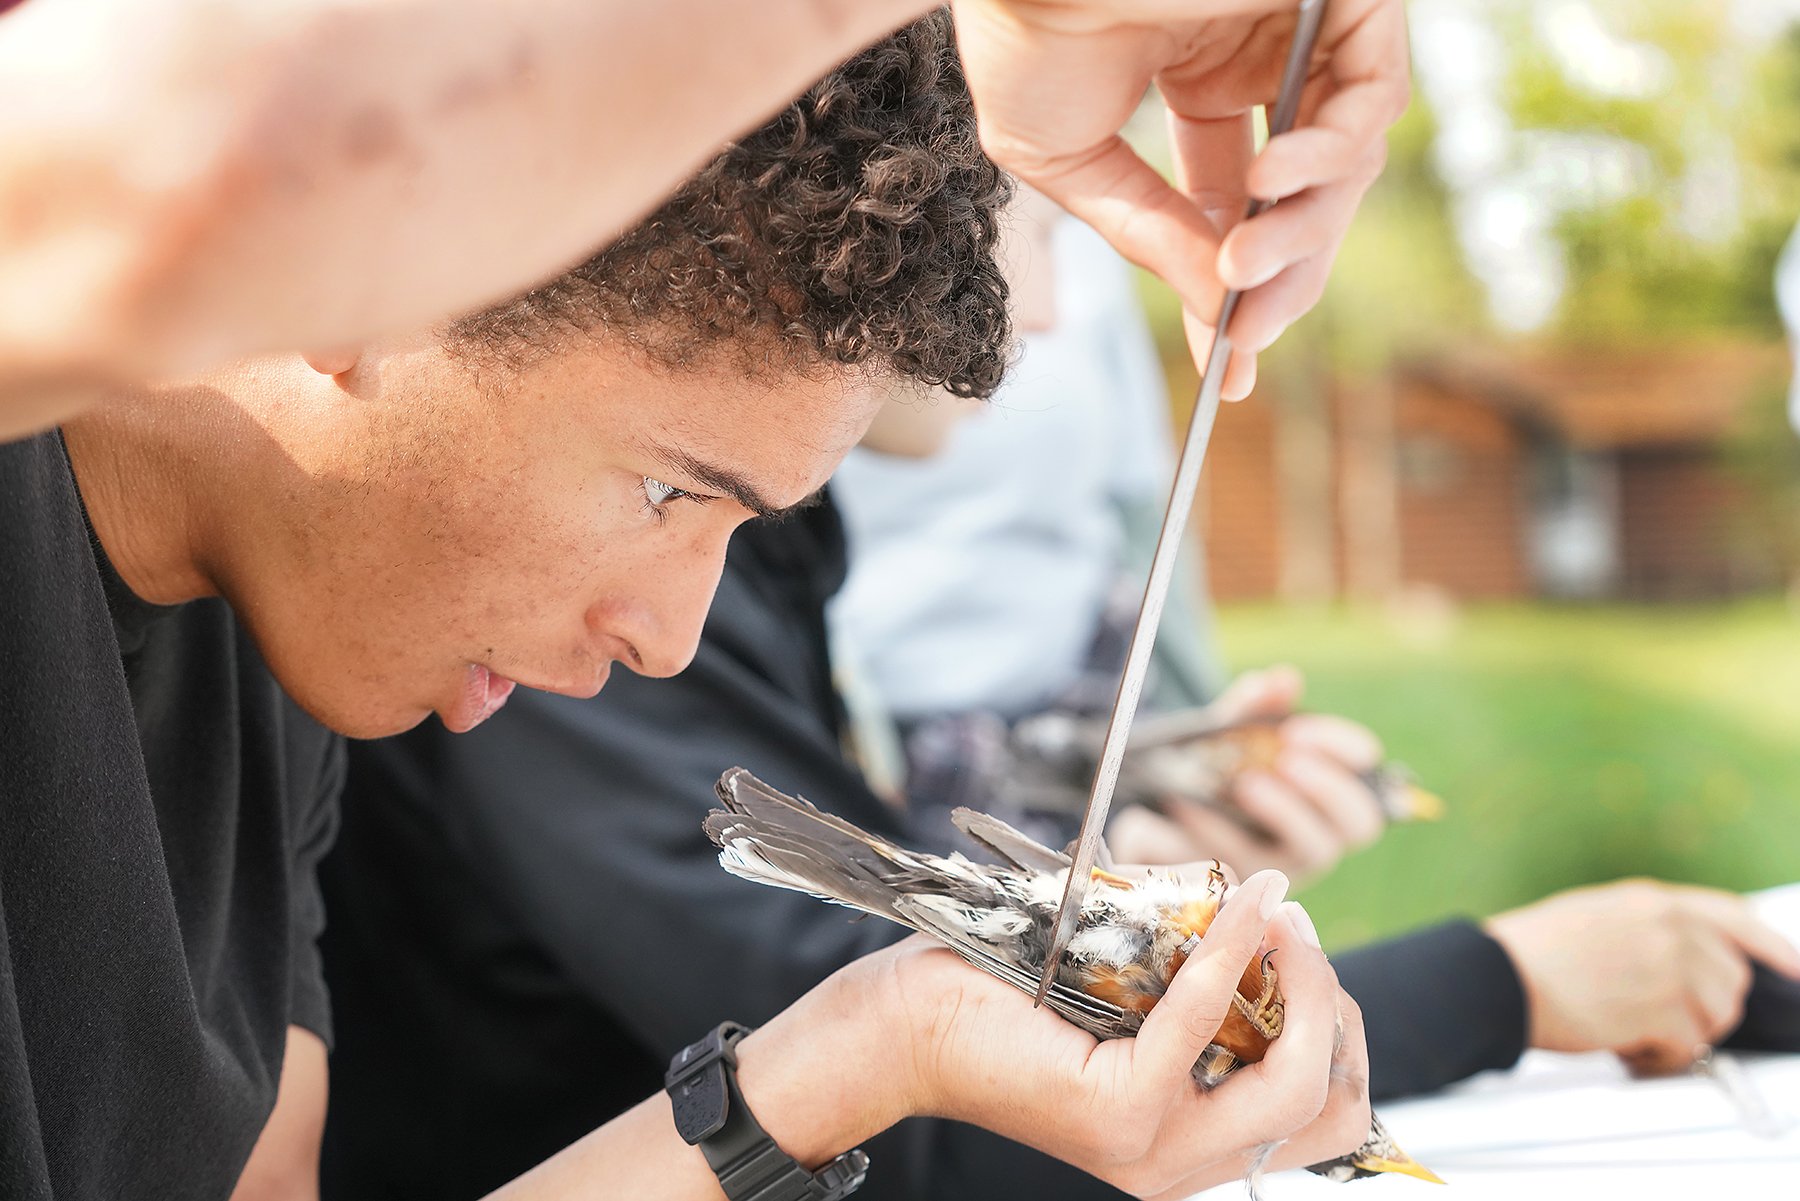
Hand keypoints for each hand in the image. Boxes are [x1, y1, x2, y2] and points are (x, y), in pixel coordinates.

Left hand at [844, 872, 1368, 1197]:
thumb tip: (1266, 908)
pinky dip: (1233, 950)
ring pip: (1294, 1082)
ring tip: (1277, 916)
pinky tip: (1242, 901)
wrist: (910, 1029)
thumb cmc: (1011, 1002)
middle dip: (1337, 1009)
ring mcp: (1155, 1149)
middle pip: (1329, 1107)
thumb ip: (1202, 984)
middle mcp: (1182, 1165)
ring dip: (1304, 983)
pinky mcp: (1121, 1112)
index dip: (1344, 1035)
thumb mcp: (1132, 1001)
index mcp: (1193, 1146)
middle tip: (1297, 931)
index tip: (1306, 954)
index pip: (1324, 1119)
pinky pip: (1203, 1020)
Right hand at [950, 0, 1408, 397]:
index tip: (1233, 364)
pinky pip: (1371, 97)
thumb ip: (1150, 233)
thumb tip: (1218, 306)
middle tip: (1246, 341)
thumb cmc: (1023, 31)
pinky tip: (1270, 184)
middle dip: (1279, 279)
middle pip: (1304, 198)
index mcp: (1201, 78)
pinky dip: (1330, 155)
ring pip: (1345, 164)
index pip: (1242, 200)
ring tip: (1240, 267)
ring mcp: (1306, 26)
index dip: (1237, 284)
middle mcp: (1264, 53)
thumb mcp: (1072, 162)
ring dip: (1300, 233)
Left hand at [1108, 666, 1387, 885]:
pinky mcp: (1235, 887)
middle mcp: (1314, 839)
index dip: (1345, 752)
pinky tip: (1185, 804)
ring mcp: (1280, 867)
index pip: (1369, 780)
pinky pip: (1234, 865)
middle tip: (1289, 759)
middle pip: (1355, 826)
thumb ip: (1255, 709)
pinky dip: (1209, 830)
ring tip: (1243, 782)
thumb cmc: (1211, 776)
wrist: (1153, 822)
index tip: (1300, 729)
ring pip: (1306, 850)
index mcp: (1325, 801)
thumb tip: (1282, 678)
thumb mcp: (1229, 737)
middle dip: (1329, 788)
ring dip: (1281, 812)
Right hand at [1484, 879, 1799, 1067]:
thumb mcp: (1593, 918)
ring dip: (1680, 1033)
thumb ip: (1645, 928)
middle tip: (1661, 1018)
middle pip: (1730, 978)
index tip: (1796, 968)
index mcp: (1650, 901)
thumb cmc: (1530, 956)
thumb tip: (1682, 960)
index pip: (1735, 918)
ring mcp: (1669, 966)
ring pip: (1715, 1017)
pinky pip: (1687, 1047)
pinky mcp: (1663, 1008)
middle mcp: (1668, 927)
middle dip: (1704, 1007)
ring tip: (1632, 1029)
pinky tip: (1623, 1043)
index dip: (1773, 948)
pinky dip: (1658, 1056)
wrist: (1496, 979)